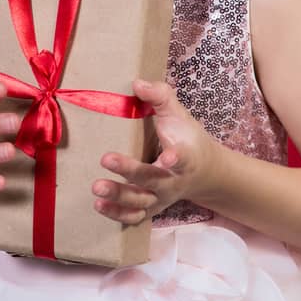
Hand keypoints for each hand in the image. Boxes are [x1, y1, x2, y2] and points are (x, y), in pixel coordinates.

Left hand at [91, 78, 223, 226]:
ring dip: (118, 196)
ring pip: (141, 202)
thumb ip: (160, 96)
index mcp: (186, 157)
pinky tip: (98, 205)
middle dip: (130, 171)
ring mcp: (161, 198)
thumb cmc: (186, 139)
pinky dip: (117, 214)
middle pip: (152, 180)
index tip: (169, 155)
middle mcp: (174, 182)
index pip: (183, 158)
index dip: (177, 158)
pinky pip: (135, 217)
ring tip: (96, 188)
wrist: (204, 173)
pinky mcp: (151, 208)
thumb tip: (137, 82)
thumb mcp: (179, 115)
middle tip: (106, 158)